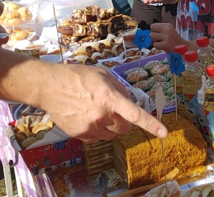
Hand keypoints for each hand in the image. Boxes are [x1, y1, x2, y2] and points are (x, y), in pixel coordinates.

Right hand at [39, 64, 166, 141]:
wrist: (49, 87)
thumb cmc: (77, 76)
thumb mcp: (102, 74)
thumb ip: (119, 88)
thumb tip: (130, 100)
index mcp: (109, 96)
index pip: (134, 113)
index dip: (151, 124)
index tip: (163, 132)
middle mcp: (101, 114)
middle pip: (124, 127)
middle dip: (123, 120)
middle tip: (112, 109)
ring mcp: (90, 126)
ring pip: (111, 135)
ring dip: (109, 126)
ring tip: (95, 111)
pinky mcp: (80, 134)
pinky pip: (97, 138)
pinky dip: (96, 131)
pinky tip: (86, 117)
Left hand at [150, 22, 188, 52]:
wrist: (185, 49)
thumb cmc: (175, 41)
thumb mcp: (169, 32)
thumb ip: (160, 31)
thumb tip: (148, 34)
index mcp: (168, 25)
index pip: (154, 25)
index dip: (154, 31)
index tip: (159, 35)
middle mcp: (167, 29)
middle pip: (152, 29)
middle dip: (153, 35)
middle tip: (159, 39)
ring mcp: (166, 36)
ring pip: (152, 36)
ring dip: (155, 41)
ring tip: (162, 43)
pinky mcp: (166, 44)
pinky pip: (155, 44)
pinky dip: (157, 47)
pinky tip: (163, 47)